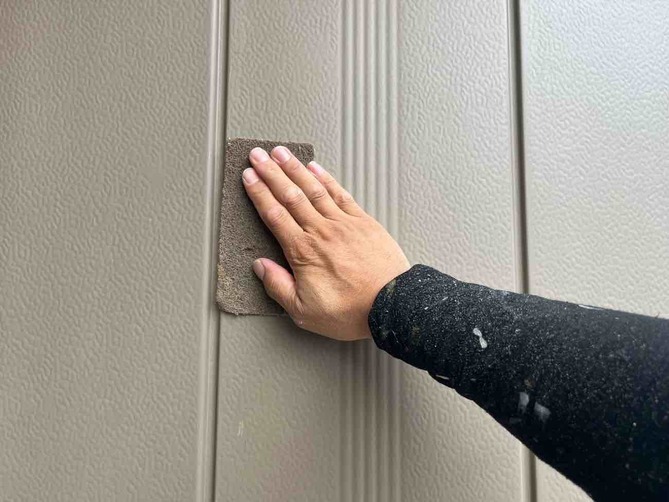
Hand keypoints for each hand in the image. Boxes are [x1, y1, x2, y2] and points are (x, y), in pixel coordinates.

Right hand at [242, 146, 409, 340]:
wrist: (392, 305)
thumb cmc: (351, 311)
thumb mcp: (304, 311)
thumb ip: (278, 286)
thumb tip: (260, 267)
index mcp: (303, 252)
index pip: (274, 214)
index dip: (259, 193)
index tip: (248, 177)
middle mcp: (321, 231)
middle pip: (290, 195)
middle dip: (271, 172)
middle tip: (257, 155)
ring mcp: (343, 223)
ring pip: (313, 189)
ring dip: (295, 168)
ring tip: (281, 152)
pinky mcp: (363, 222)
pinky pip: (341, 194)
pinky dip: (326, 179)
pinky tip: (316, 168)